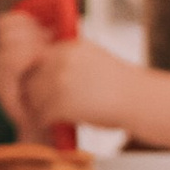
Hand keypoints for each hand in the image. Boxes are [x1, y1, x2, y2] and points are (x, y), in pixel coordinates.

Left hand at [0, 19, 137, 144]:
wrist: (138, 99)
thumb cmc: (119, 84)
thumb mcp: (92, 58)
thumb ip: (68, 58)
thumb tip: (43, 66)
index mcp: (68, 46)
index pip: (36, 60)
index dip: (36, 78)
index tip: (37, 89)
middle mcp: (61, 59)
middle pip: (31, 78)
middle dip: (35, 94)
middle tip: (41, 107)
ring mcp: (60, 80)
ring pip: (33, 97)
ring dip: (40, 109)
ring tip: (52, 116)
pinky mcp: (61, 101)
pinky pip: (42, 114)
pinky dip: (47, 122)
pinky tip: (59, 123)